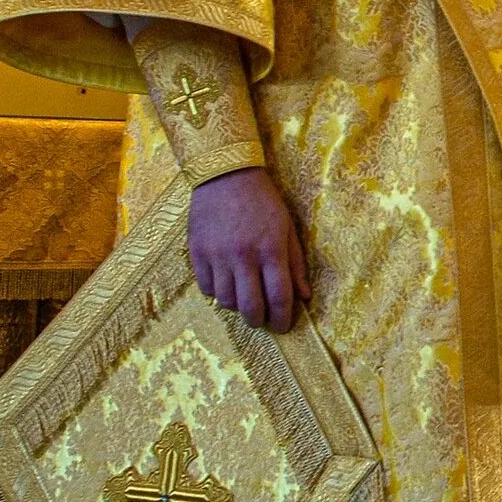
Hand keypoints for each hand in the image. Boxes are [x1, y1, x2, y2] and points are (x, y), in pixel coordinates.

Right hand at [189, 166, 310, 331]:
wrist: (226, 175)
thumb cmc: (263, 201)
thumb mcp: (288, 228)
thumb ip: (296, 264)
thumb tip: (304, 297)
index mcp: (271, 250)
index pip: (279, 297)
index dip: (282, 318)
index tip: (283, 326)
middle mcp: (244, 256)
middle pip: (250, 306)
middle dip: (258, 321)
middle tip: (262, 321)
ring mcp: (218, 255)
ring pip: (226, 301)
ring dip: (237, 307)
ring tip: (244, 299)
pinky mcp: (197, 252)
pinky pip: (205, 287)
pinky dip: (216, 293)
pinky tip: (225, 284)